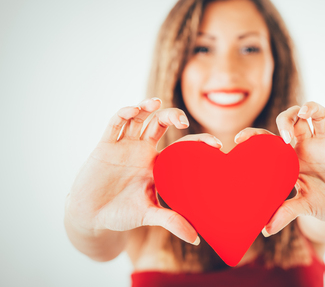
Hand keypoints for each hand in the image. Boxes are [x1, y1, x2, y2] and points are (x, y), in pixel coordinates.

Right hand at [65, 98, 219, 244]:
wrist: (91, 216)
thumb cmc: (122, 214)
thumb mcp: (149, 215)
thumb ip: (172, 221)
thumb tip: (197, 239)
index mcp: (158, 164)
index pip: (182, 146)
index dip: (198, 141)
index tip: (216, 144)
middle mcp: (143, 151)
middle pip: (160, 124)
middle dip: (172, 116)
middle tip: (184, 120)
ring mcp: (124, 146)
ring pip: (139, 119)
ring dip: (146, 107)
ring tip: (156, 102)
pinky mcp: (105, 146)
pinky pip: (115, 125)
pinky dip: (123, 115)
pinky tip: (132, 111)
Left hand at [234, 85, 324, 235]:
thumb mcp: (305, 206)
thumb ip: (286, 213)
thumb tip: (265, 229)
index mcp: (291, 159)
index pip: (270, 142)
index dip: (255, 137)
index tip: (238, 138)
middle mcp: (306, 146)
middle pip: (292, 121)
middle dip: (285, 121)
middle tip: (285, 136)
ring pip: (316, 115)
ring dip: (309, 108)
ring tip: (304, 114)